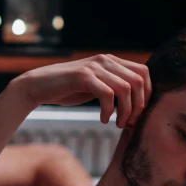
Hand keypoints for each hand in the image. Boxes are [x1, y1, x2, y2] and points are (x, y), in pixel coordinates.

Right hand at [14, 54, 150, 128]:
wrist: (39, 86)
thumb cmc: (68, 90)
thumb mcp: (96, 86)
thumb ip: (114, 88)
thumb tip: (137, 104)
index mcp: (112, 61)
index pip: (144, 73)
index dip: (146, 95)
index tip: (138, 114)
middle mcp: (106, 60)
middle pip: (138, 81)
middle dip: (138, 106)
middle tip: (129, 123)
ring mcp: (94, 67)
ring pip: (126, 88)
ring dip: (125, 111)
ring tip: (117, 124)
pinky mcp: (83, 76)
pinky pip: (107, 94)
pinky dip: (109, 110)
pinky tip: (103, 120)